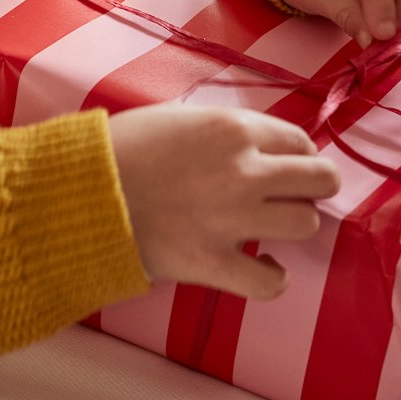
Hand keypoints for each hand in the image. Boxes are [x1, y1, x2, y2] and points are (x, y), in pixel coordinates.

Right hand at [109, 103, 340, 296]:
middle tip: (295, 194)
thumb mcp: (179, 118)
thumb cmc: (122, 148)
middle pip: (320, 179)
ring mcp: (232, 219)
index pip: (300, 141)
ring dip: (293, 225)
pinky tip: (263, 265)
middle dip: (314, 186)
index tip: (288, 165)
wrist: (80, 192)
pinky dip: (272, 276)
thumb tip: (257, 146)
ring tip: (273, 226)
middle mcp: (244, 170)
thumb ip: (224, 131)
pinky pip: (270, 281)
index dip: (299, 155)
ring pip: (305, 224)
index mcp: (234, 129)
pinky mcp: (213, 263)